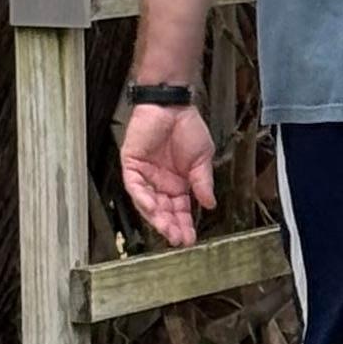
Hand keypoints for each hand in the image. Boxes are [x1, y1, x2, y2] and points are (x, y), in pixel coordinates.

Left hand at [121, 102, 215, 247]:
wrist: (173, 105)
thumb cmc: (187, 126)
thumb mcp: (202, 159)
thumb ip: (203, 182)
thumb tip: (210, 203)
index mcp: (178, 183)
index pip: (180, 210)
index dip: (185, 225)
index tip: (190, 238)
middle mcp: (160, 182)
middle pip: (163, 211)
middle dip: (171, 226)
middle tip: (178, 238)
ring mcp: (145, 175)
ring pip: (148, 203)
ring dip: (157, 217)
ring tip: (167, 229)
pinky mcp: (132, 164)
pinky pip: (134, 186)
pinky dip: (142, 198)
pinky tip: (152, 208)